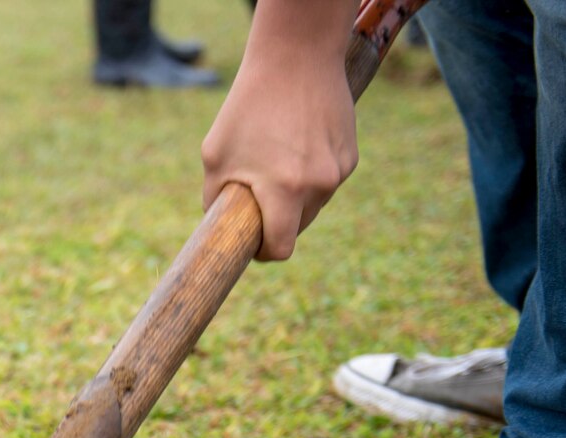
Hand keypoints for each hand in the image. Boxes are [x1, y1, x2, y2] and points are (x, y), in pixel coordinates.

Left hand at [200, 4, 359, 260]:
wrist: (296, 58)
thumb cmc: (248, 107)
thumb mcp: (215, 156)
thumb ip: (216, 200)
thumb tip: (222, 228)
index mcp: (284, 189)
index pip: (281, 248)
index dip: (264, 251)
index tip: (253, 242)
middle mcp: (318, 184)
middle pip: (297, 228)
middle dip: (277, 221)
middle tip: (257, 194)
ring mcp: (338, 171)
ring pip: (312, 206)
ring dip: (293, 197)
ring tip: (276, 160)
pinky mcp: (351, 157)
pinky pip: (326, 183)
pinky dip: (310, 175)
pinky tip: (297, 145)